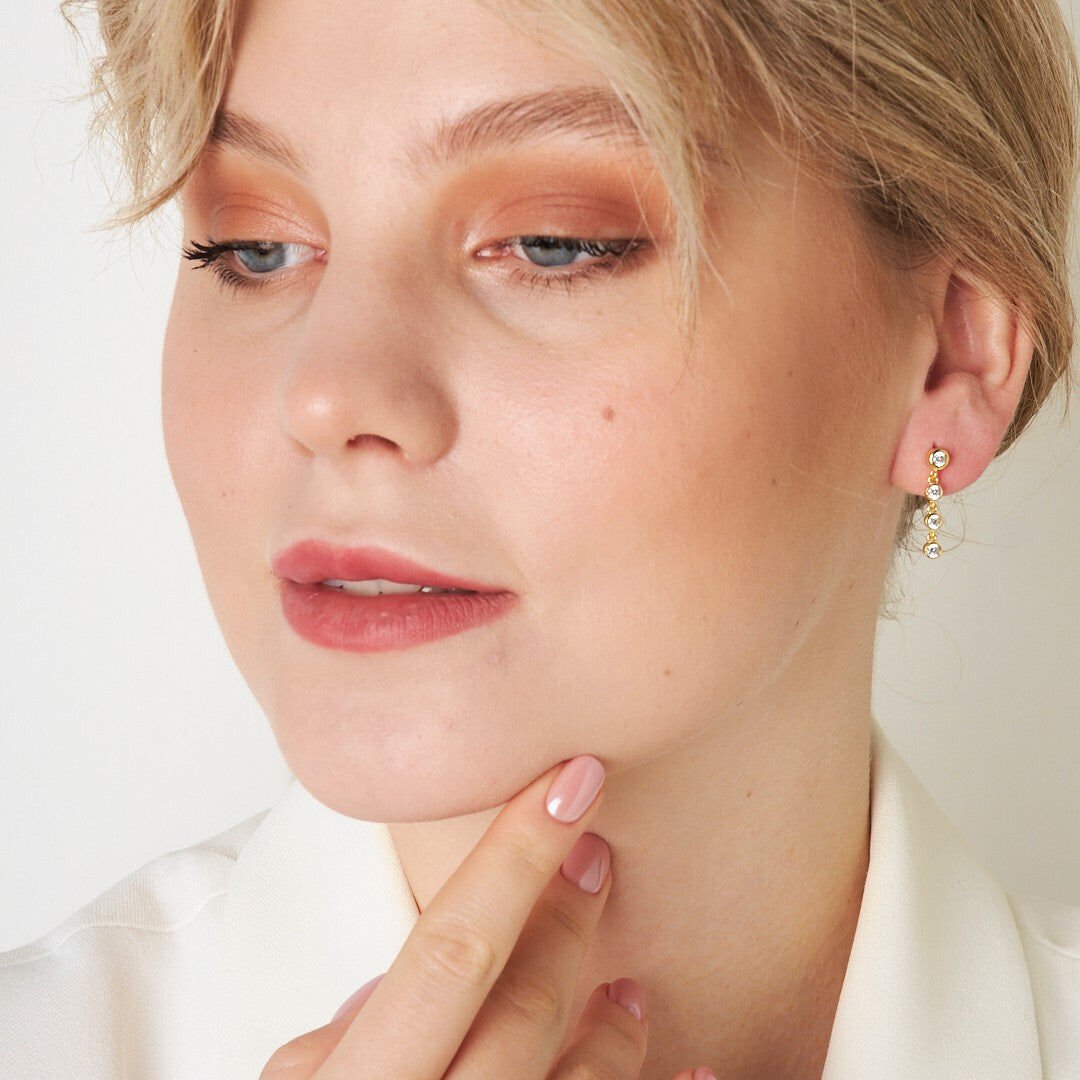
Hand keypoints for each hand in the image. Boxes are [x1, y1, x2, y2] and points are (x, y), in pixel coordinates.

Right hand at [259, 754, 714, 1078]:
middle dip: (569, 915)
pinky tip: (698, 1072)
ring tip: (628, 991)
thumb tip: (393, 982)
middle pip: (522, 1002)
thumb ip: (331, 1042)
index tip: (569, 784)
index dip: (514, 858)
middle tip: (593, 851)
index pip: (450, 950)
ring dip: (616, 1024)